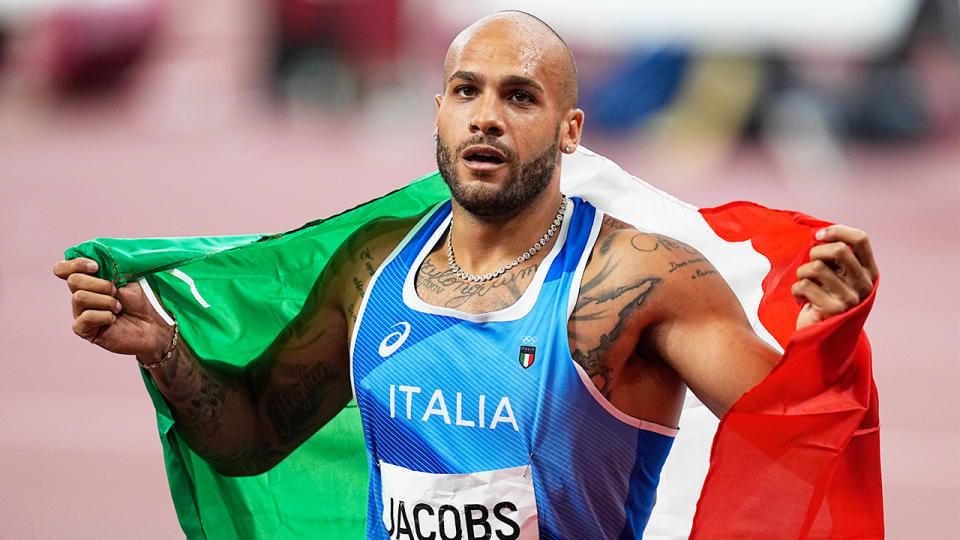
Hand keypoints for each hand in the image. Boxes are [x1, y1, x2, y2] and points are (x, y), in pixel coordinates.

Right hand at [53, 258, 173, 357]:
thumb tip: (94, 257)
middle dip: (99, 284)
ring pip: (79, 298)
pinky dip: (103, 316)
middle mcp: (81, 295)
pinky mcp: (84, 330)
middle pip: (73, 281)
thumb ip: (108, 266)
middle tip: (116, 292)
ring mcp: (81, 313)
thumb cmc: (141, 301)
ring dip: (105, 301)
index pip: (63, 269)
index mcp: (88, 280)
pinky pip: (85, 318)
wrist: (153, 324)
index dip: (75, 264)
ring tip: (118, 307)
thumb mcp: (126, 277)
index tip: (95, 266)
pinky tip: (114, 319)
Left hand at [793, 225, 877, 329]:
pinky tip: (802, 300)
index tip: (818, 236)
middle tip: (811, 268)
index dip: (837, 231)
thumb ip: (837, 258)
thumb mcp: (839, 276)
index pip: (861, 239)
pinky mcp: (833, 310)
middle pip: (838, 250)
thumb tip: (819, 233)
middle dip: (816, 253)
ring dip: (802, 273)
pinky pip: (803, 285)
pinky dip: (796, 291)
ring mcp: (851, 299)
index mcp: (869, 272)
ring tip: (806, 285)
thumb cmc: (827, 299)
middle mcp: (864, 285)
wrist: (825, 339)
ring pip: (816, 267)